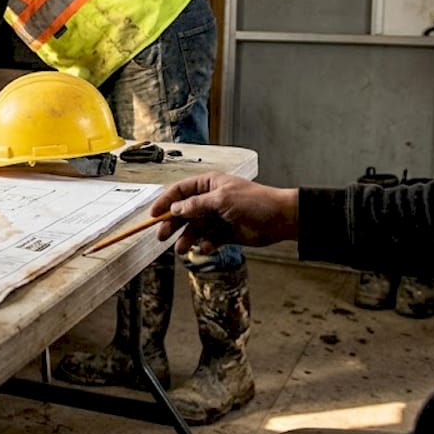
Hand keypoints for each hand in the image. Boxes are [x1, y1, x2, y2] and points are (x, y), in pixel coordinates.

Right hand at [150, 173, 299, 254]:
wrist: (280, 220)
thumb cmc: (255, 202)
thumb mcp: (222, 200)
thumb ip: (196, 205)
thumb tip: (175, 209)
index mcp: (208, 185)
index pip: (179, 192)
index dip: (164, 203)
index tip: (153, 215)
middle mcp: (210, 201)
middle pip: (182, 212)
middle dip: (172, 224)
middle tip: (162, 236)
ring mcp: (216, 218)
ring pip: (193, 229)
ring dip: (186, 238)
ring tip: (183, 248)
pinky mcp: (224, 234)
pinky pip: (207, 240)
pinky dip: (204, 244)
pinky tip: (207, 246)